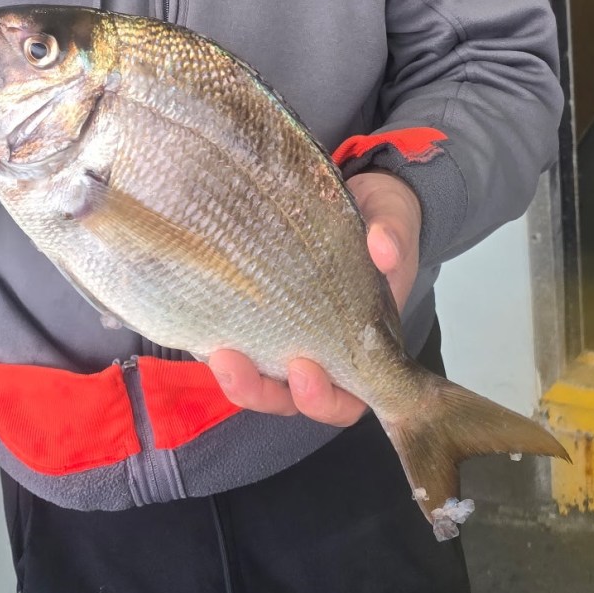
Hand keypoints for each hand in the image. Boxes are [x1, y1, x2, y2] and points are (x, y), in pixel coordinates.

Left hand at [208, 171, 420, 425]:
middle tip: (239, 365)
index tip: (304, 368)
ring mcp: (284, 332)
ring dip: (236, 376)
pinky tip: (201, 330)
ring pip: (258, 377)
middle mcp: (321, 348)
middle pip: (290, 397)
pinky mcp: (254, 309)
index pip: (347, 397)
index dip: (325, 398)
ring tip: (218, 354)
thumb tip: (384, 249)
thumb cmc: (379, 219)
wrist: (354, 194)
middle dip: (263, 392)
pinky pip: (234, 339)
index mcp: (364, 344)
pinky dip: (216, 342)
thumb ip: (392, 234)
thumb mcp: (392, 220)